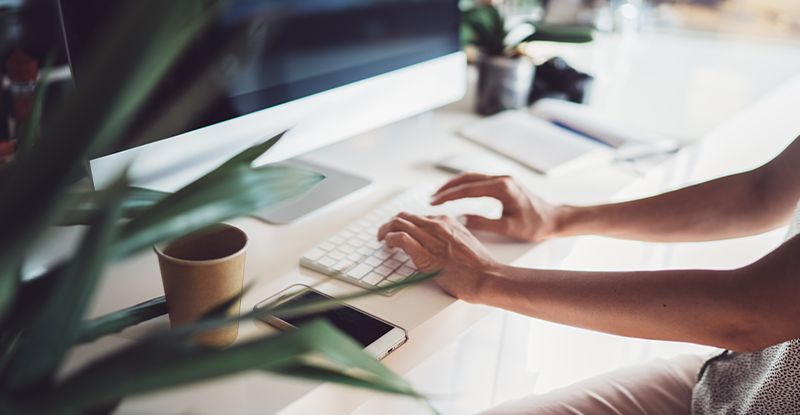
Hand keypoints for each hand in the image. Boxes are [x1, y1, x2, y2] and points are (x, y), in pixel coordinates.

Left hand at [377, 212, 502, 302]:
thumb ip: (449, 238)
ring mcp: (431, 237)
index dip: (405, 224)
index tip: (400, 232)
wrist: (486, 276)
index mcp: (447, 221)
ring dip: (385, 230)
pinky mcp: (425, 253)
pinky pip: (400, 238)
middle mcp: (437, 225)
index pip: (417, 216)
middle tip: (384, 234)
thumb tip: (436, 244)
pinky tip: (388, 245)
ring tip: (382, 239)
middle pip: (404, 216)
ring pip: (398, 223)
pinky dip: (389, 239)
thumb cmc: (478, 265)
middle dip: (390, 224)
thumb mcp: (464, 241)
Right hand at [431, 173, 558, 241]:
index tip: (434, 202)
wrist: (554, 218)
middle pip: (467, 178)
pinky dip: (465, 185)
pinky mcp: (504, 182)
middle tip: (432, 199)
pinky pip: (479, 180)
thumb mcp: (508, 228)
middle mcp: (501, 179)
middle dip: (447, 188)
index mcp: (502, 188)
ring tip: (439, 196)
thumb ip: (483, 223)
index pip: (467, 189)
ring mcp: (503, 179)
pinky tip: (457, 193)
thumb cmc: (535, 225)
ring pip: (472, 177)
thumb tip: (461, 219)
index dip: (448, 195)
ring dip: (455, 185)